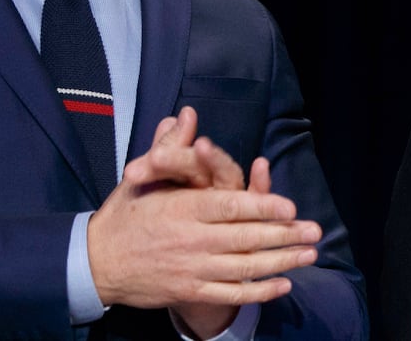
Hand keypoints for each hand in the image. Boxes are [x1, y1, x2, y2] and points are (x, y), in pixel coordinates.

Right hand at [87, 107, 319, 337]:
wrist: (96, 263)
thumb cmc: (123, 214)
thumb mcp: (142, 177)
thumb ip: (170, 147)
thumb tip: (186, 115)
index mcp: (181, 208)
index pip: (229, 207)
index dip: (262, 207)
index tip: (290, 207)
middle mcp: (190, 240)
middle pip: (245, 238)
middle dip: (284, 235)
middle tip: (314, 231)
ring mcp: (191, 268)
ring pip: (243, 268)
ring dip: (281, 262)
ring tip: (309, 255)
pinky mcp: (189, 291)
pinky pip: (230, 293)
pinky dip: (258, 291)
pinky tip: (283, 284)